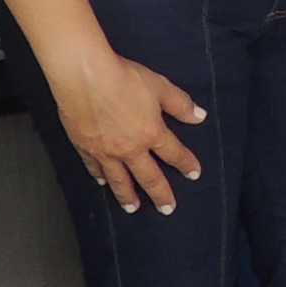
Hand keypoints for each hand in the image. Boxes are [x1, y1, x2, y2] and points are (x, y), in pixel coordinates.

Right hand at [51, 48, 207, 213]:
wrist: (85, 77)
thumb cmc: (125, 79)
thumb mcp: (160, 87)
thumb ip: (180, 105)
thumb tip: (200, 116)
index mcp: (152, 134)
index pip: (174, 154)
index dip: (186, 164)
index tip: (194, 175)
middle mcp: (130, 149)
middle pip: (149, 177)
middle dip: (160, 194)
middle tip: (167, 209)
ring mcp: (106, 151)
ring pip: (119, 180)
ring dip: (127, 196)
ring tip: (133, 208)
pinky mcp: (85, 147)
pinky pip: (94, 168)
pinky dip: (99, 176)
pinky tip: (102, 182)